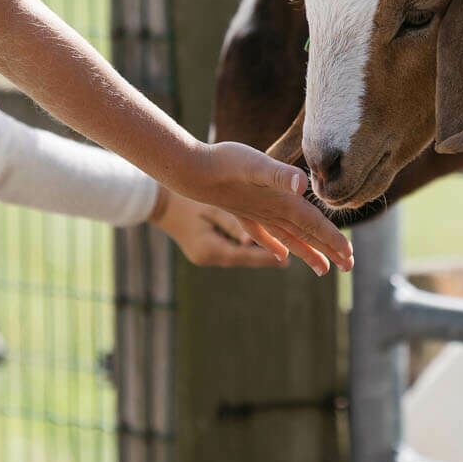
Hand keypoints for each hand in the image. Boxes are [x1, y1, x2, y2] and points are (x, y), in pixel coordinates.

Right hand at [149, 188, 285, 268]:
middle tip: (306, 262)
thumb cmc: (182, 199)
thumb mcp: (207, 208)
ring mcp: (211, 254)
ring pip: (246, 253)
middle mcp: (213, 257)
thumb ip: (229, 223)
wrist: (157, 200)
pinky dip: (255, 244)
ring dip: (268, 250)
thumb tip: (249, 239)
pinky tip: (274, 244)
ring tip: (296, 254)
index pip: (249, 255)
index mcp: (211, 250)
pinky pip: (238, 247)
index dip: (272, 256)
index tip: (295, 258)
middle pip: (251, 258)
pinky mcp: (211, 247)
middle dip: (276, 257)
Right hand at [178, 142, 352, 274]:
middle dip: (327, 250)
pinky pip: (263, 232)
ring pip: (287, 237)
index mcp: (280, 202)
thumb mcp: (254, 163)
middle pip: (304, 234)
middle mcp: (270, 212)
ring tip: (322, 269)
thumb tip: (301, 186)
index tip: (350, 256)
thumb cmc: (223, 162)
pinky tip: (281, 256)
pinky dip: (274, 244)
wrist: (189, 169)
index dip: (332, 239)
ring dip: (306, 251)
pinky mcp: (242, 210)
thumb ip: (279, 175)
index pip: (312, 224)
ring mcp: (256, 214)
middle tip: (348, 267)